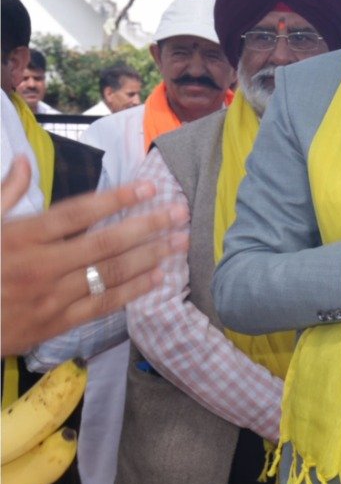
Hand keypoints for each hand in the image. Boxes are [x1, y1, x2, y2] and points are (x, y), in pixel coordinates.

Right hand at [1, 161, 189, 355]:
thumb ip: (6, 193)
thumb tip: (23, 159)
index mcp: (20, 238)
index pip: (77, 213)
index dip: (115, 199)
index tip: (148, 188)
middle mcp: (39, 267)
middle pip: (104, 244)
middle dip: (148, 227)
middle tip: (181, 213)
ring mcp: (50, 298)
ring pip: (110, 275)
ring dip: (150, 257)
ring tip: (180, 242)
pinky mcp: (55, 324)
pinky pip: (102, 306)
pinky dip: (133, 291)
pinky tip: (159, 278)